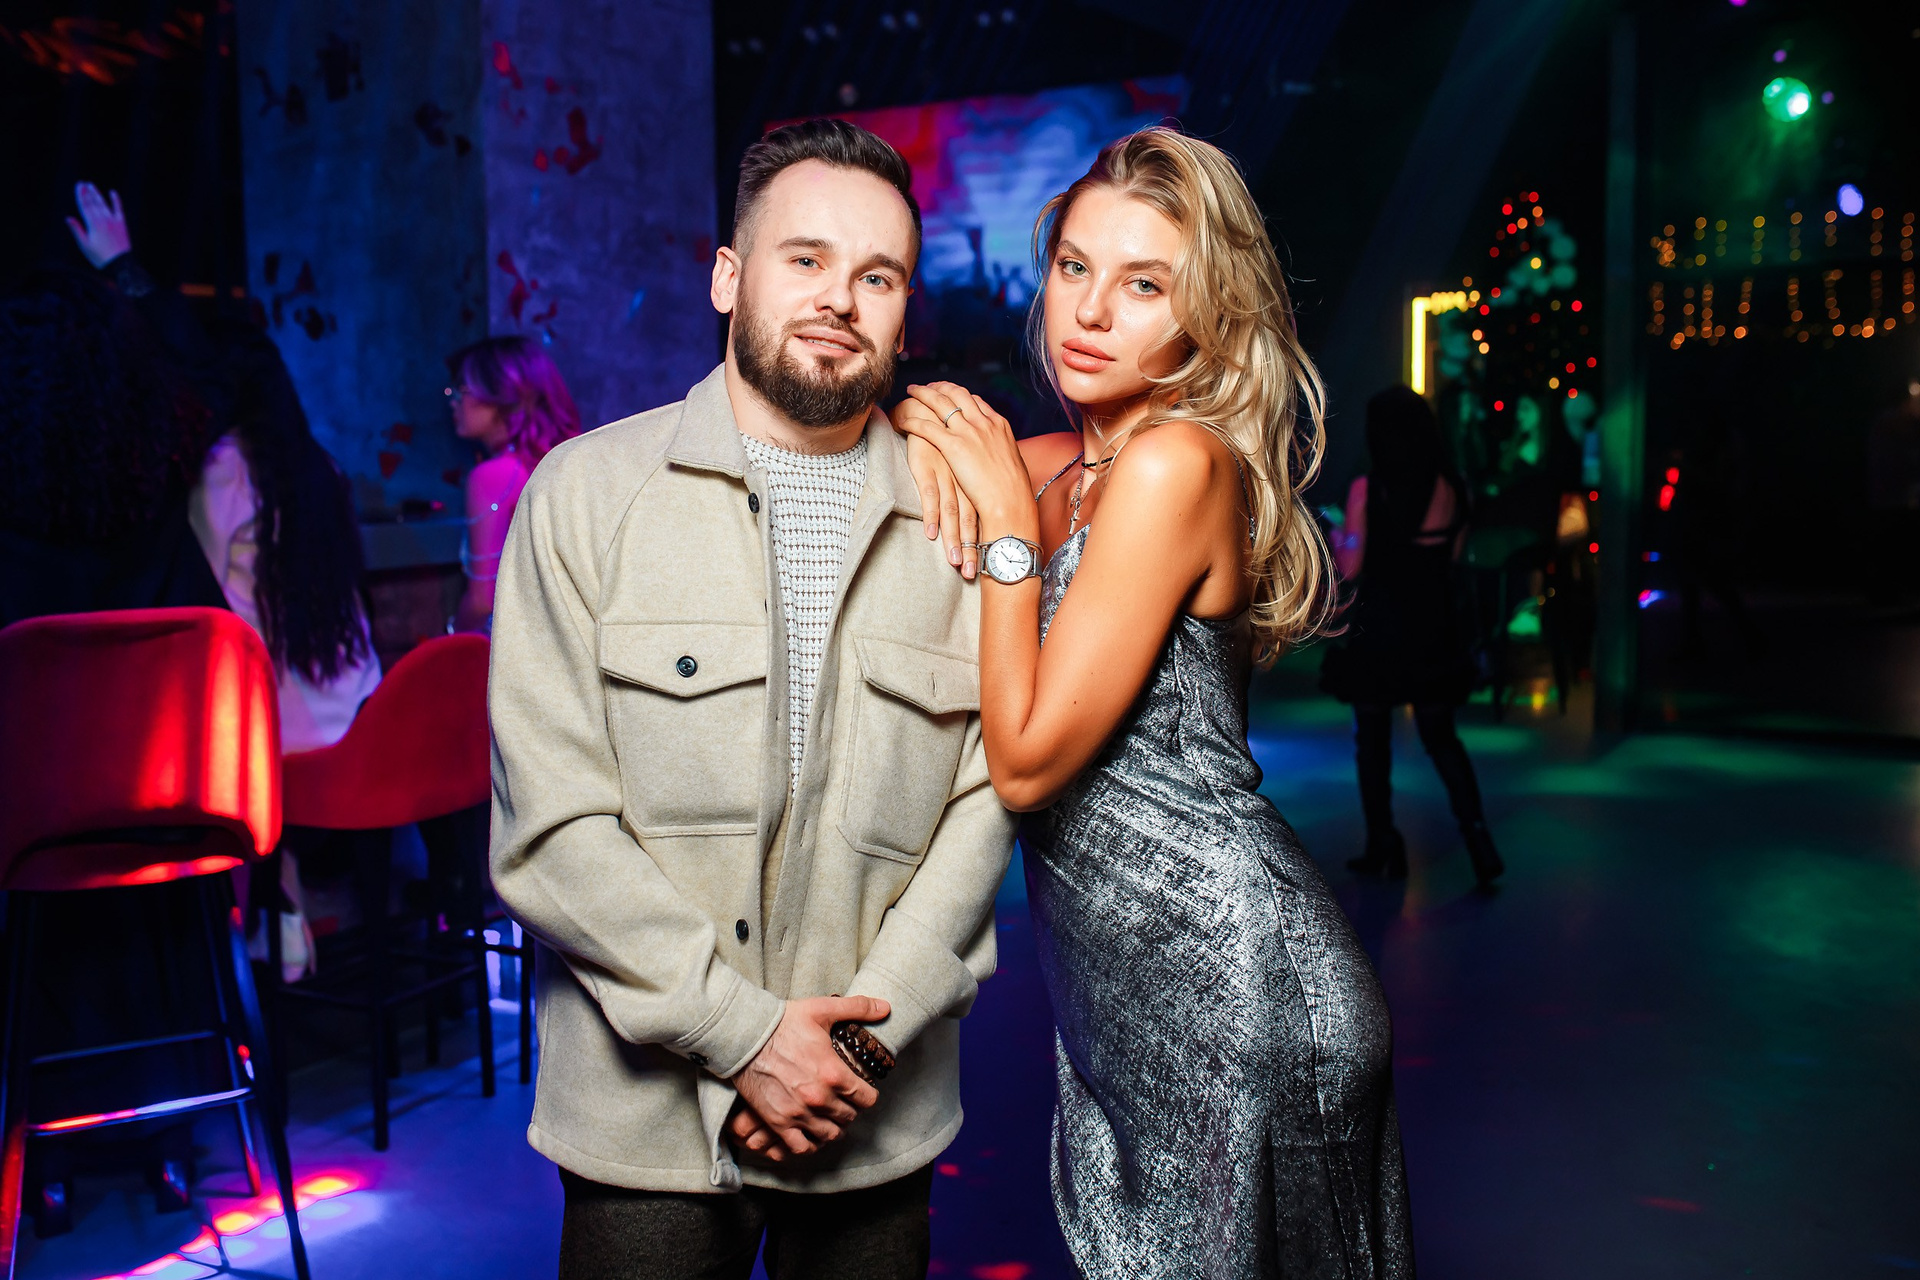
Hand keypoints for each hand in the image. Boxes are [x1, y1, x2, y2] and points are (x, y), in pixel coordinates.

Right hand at [66, 183, 131, 267]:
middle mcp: (103, 220)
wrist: (121, 264)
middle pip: (93, 203)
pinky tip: (113, 192)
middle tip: (83, 183)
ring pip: (104, 204)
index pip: (85, 206)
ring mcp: (114, 221)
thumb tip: (68, 218)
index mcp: (93, 224)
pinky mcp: (122, 224)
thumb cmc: (100, 257)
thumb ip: (77, 230)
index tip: (78, 186)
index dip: (81, 195)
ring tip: (91, 186)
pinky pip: (119, 209)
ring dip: (97, 194)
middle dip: (87, 192)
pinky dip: (116, 201)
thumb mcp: (85, 245)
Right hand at [730, 995, 887, 1156]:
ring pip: (829, 1135)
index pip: (867, 1099)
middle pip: (849, 1117)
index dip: (867, 1094)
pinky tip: (811, 1134)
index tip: (862, 1090)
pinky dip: (810, 1145)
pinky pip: (801, 1147)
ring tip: (831, 1118)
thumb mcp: (823, 1009)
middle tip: (844, 1101)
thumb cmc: (783, 1021)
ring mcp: (798, 1113)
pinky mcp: (778, 1122)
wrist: (744, 1036)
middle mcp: (819, 1098)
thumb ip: (858, 1008)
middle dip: (850, 1109)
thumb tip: (886, 1007)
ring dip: (834, 1127)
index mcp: (834, 1073)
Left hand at [893, 383, 1038, 548]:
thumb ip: (999, 451)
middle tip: (928, 386)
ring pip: (940, 403)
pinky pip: (927, 427)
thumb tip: (995, 454)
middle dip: (940, 387)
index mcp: (999, 425)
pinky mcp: (954, 446)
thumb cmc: (1013, 490)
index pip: (975, 400)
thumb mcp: (1011, 462)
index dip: (959, 394)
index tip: (948, 392)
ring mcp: (969, 432)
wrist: (1010, 501)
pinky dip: (913, 420)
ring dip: (923, 394)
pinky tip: (904, 419)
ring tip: (911, 391)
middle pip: (958, 394)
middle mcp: (984, 423)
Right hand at [902, 428, 979, 578]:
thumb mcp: (962, 460)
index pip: (985, 514)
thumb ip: (970, 481)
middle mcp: (965, 477)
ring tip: (954, 564)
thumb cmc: (943, 438)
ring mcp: (948, 473)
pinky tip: (932, 535)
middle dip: (972, 549)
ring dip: (954, 540)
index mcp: (976, 477)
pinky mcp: (928, 467)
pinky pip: (930, 494)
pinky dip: (932, 516)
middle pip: (972, 519)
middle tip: (971, 574)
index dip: (986, 540)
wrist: (924, 410)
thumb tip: (978, 508)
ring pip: (953, 512)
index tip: (988, 564)